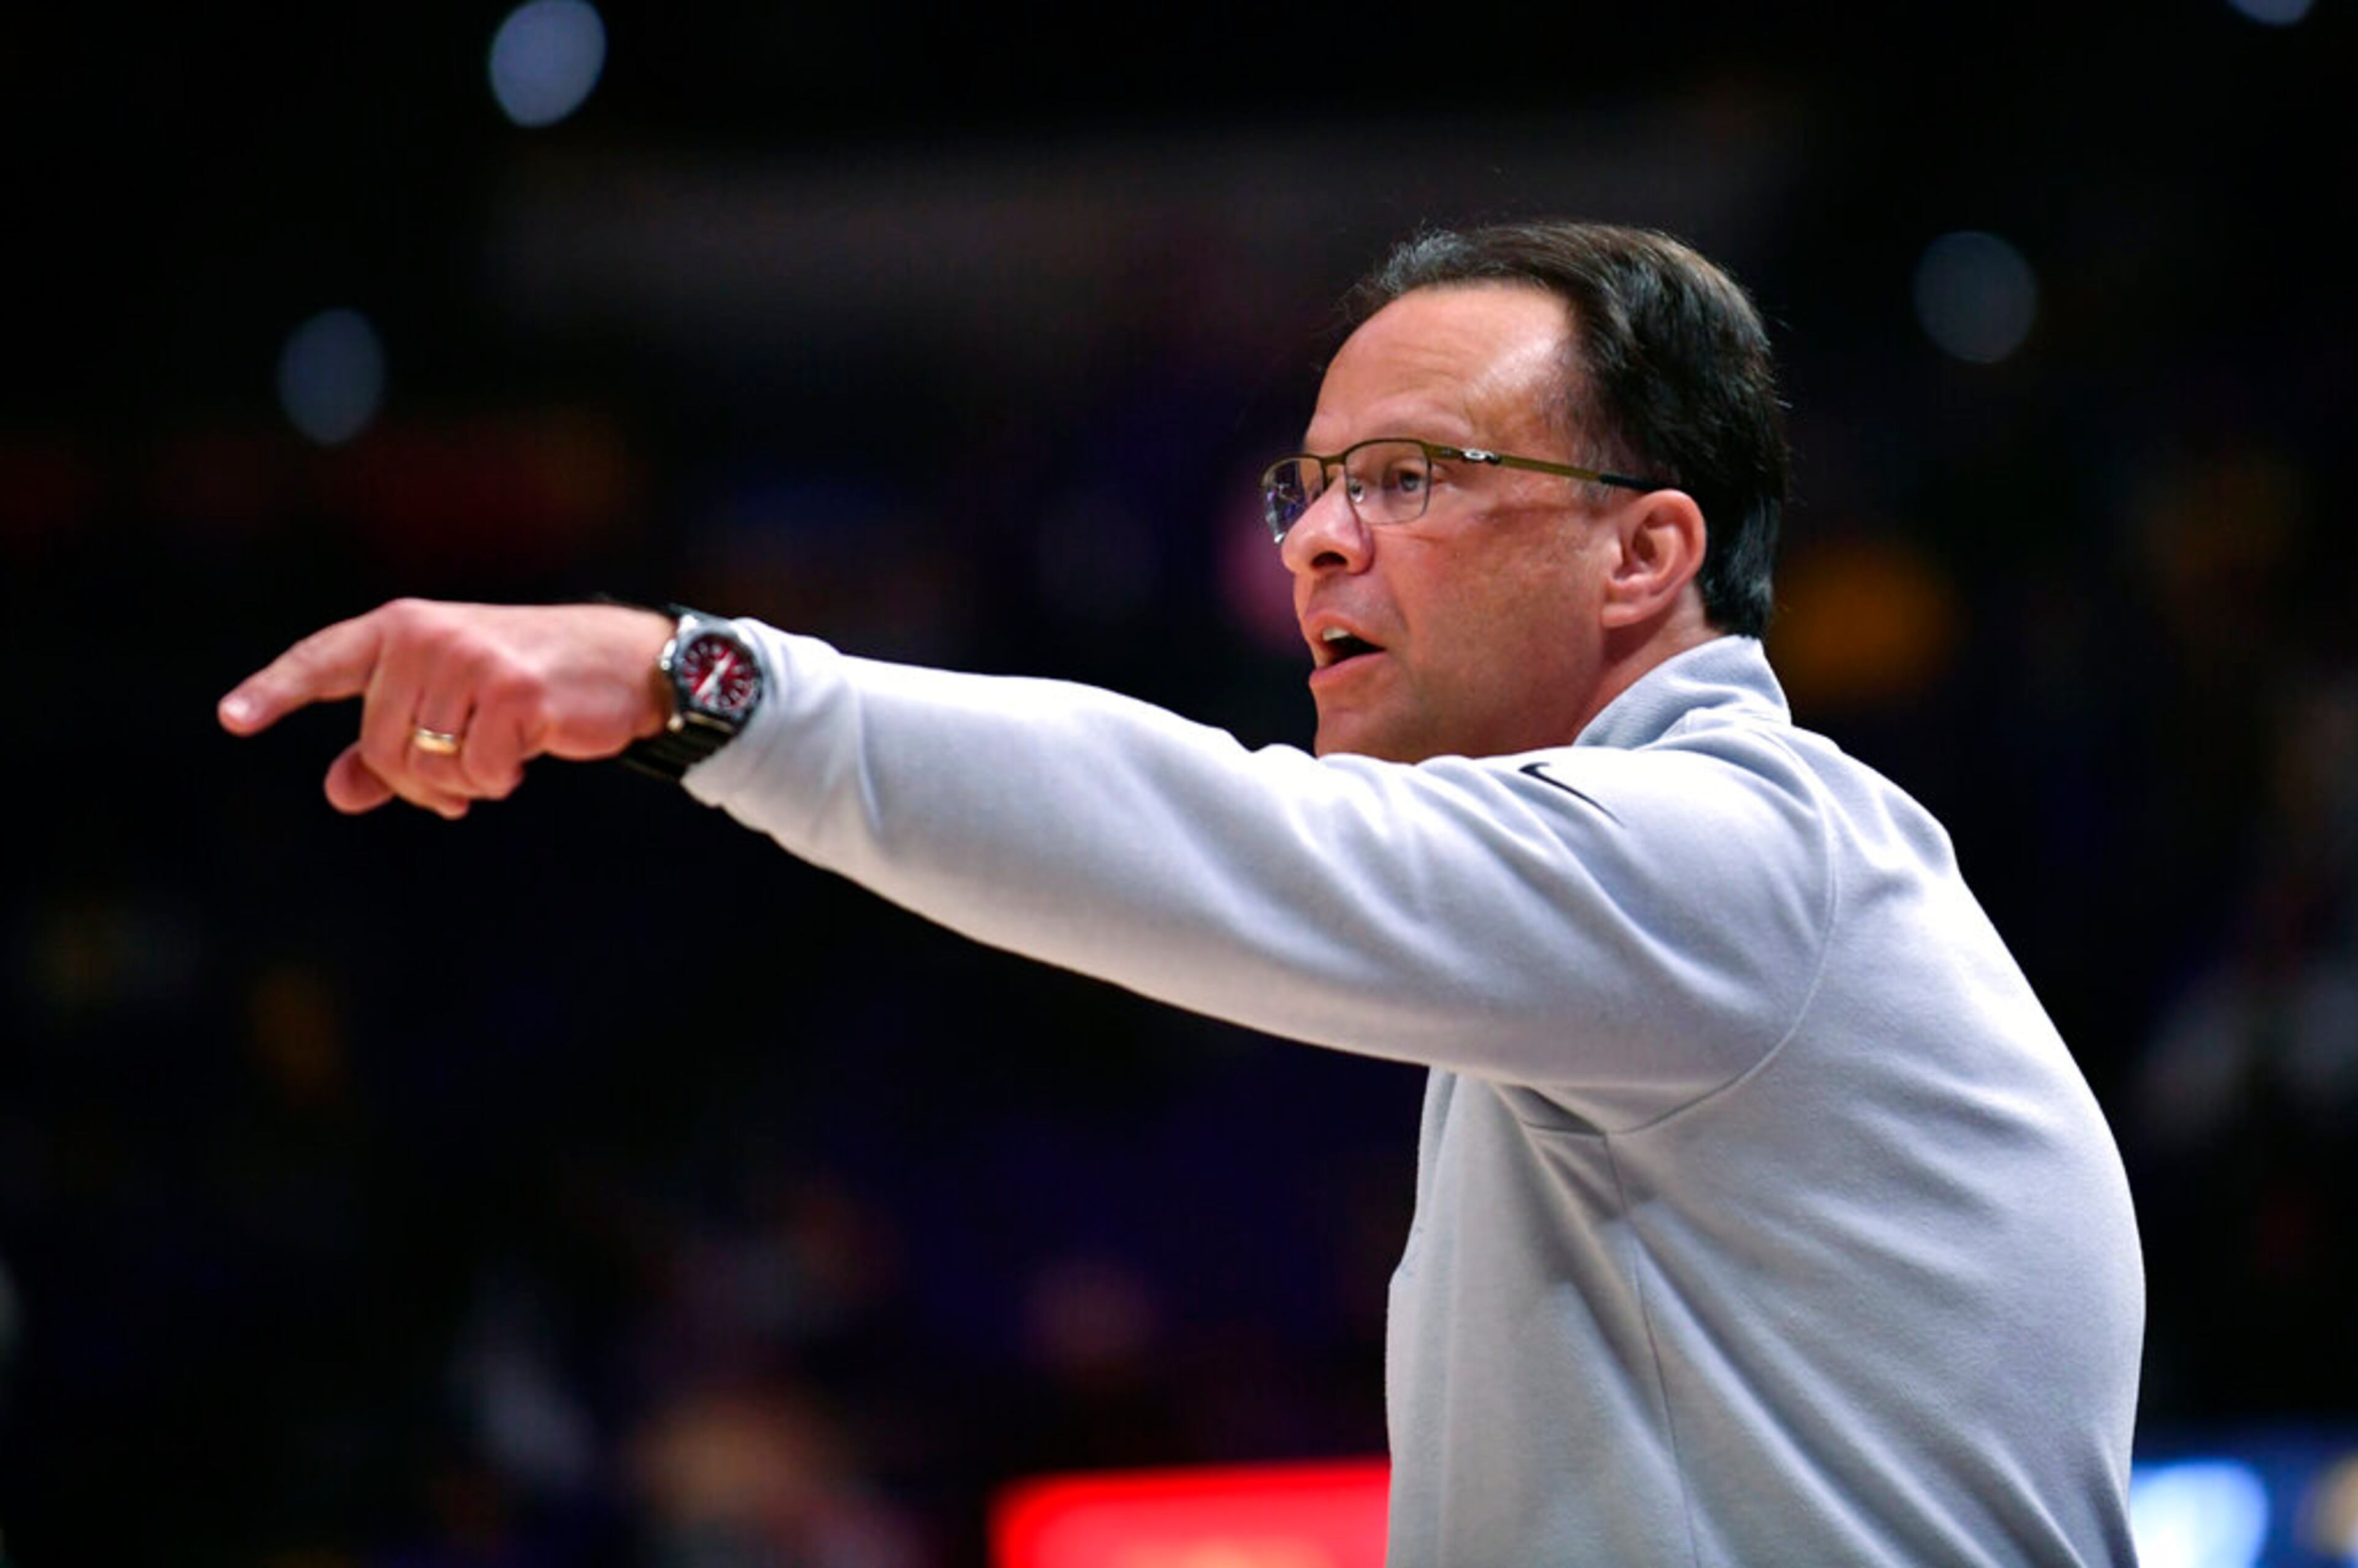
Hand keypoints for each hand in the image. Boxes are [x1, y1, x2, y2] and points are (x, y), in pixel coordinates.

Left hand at [218, 598, 677, 817]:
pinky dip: (499, 779)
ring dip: (462, 782)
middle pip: (379, 745)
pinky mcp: (514, 693)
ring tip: (497, 761)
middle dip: (417, 781)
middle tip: (456, 787)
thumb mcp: (454, 705)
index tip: (232, 719)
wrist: (624, 663)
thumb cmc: (531, 683)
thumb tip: (341, 791)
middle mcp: (427, 636)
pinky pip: (478, 773)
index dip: (275, 691)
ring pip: (424, 764)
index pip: (324, 661)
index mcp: (402, 628)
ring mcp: (470, 661)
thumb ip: (391, 747)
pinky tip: (527, 751)